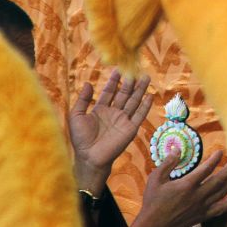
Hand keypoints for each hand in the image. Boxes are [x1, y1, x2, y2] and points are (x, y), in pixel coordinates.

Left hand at [69, 69, 152, 194]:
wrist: (89, 157)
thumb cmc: (80, 139)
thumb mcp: (76, 116)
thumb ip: (82, 100)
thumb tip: (88, 83)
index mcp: (100, 110)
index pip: (109, 92)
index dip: (114, 81)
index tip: (118, 69)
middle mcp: (114, 113)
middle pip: (124, 94)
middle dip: (130, 82)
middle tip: (135, 70)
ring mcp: (123, 120)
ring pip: (134, 101)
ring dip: (140, 90)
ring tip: (146, 77)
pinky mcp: (131, 128)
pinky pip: (140, 115)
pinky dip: (145, 106)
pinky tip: (150, 96)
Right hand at [130, 151, 226, 226]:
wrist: (153, 226)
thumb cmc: (152, 202)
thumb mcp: (155, 179)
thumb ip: (168, 163)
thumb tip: (177, 149)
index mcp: (187, 185)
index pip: (207, 168)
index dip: (215, 158)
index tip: (220, 151)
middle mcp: (197, 195)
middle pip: (219, 180)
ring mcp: (201, 207)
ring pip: (222, 193)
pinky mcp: (202, 216)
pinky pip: (221, 208)